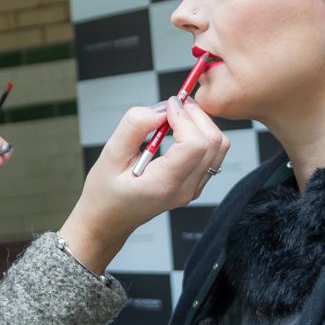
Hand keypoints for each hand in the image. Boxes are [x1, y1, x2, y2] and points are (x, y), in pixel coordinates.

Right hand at [59, 97, 228, 273]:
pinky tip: (181, 130)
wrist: (107, 221)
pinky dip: (202, 135)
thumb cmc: (104, 193)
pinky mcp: (194, 184)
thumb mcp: (110, 155)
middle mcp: (185, 189)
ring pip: (219, 147)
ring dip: (203, 124)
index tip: (168, 106)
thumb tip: (161, 109)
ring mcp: (193, 189)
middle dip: (197, 116)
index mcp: (164, 184)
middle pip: (214, 143)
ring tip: (178, 115)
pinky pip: (213, 155)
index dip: (185, 118)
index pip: (195, 145)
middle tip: (175, 104)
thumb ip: (134, 126)